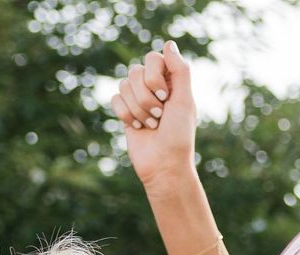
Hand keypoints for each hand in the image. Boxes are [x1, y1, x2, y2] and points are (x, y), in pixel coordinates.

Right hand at [111, 40, 196, 192]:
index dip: (154, 76)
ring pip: (124, 85)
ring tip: (151, 125)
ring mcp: (138, 98)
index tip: (165, 97)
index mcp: (172, 82)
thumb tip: (168, 43)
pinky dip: (125, 115)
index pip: (153, 58)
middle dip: (145, 96)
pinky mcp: (125, 110)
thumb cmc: (178, 136)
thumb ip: (180, 71)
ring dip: (138, 108)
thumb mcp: (184, 102)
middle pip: (135, 71)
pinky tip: (137, 127)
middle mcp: (154, 86)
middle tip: (159, 115)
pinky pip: (115, 99)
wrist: (164, 165)